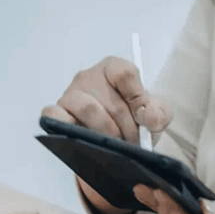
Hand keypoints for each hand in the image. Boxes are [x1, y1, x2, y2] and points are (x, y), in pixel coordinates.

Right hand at [41, 56, 171, 143]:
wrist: (116, 138)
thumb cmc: (133, 119)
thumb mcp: (154, 115)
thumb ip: (158, 113)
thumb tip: (146, 115)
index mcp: (113, 68)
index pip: (125, 73)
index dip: (138, 98)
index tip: (144, 117)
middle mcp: (89, 77)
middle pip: (112, 100)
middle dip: (128, 128)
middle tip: (134, 142)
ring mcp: (70, 94)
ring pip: (89, 110)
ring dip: (107, 133)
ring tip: (117, 145)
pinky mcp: (56, 112)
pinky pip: (57, 117)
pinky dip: (73, 132)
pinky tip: (89, 142)